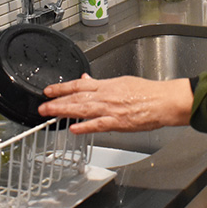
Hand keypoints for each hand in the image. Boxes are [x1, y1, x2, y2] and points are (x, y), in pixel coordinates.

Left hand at [38, 74, 193, 133]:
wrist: (163, 101)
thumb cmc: (147, 92)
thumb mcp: (122, 81)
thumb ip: (102, 83)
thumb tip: (87, 79)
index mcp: (107, 85)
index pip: (79, 85)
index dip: (62, 87)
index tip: (49, 90)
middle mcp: (106, 96)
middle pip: (77, 97)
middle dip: (57, 101)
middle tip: (42, 106)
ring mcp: (111, 109)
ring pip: (83, 109)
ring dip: (65, 111)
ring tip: (50, 114)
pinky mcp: (118, 122)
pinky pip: (98, 124)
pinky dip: (85, 126)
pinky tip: (74, 128)